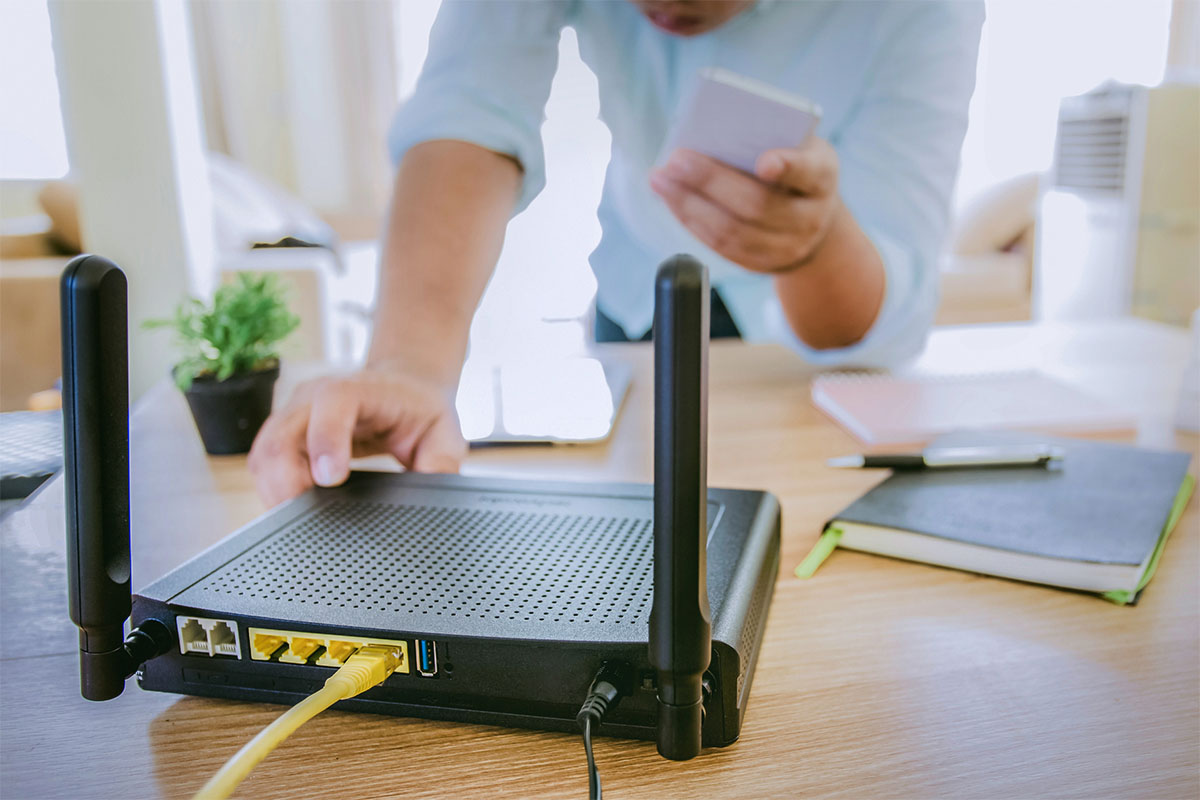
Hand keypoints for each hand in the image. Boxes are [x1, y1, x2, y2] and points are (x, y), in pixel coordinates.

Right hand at [247, 369, 466, 506]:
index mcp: (358, 390)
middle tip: (307, 518)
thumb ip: (442, 462)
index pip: (331, 403)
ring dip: (276, 490)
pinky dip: (272, 489)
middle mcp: (315, 396)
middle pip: (283, 434)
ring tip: (302, 519)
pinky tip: (294, 508)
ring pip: (265, 453)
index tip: (330, 479)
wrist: (402, 388)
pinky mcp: (283, 432)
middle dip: (288, 481)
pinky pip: (264, 463)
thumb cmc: (419, 409)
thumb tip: (436, 492)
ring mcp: (294, 413)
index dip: (325, 440)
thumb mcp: (444, 431)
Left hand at [649, 139, 840, 273]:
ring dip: (690, 204)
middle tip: (676, 159)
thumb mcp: (797, 146)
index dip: (787, 167)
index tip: (765, 163)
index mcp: (822, 176)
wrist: (813, 219)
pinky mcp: (762, 265)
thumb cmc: (795, 169)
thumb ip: (769, 139)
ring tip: (661, 179)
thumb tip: (711, 135)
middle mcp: (810, 217)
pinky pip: (721, 247)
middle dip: (711, 181)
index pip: (808, 171)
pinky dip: (691, 221)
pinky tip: (672, 200)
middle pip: (757, 205)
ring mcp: (787, 247)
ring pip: (732, 231)